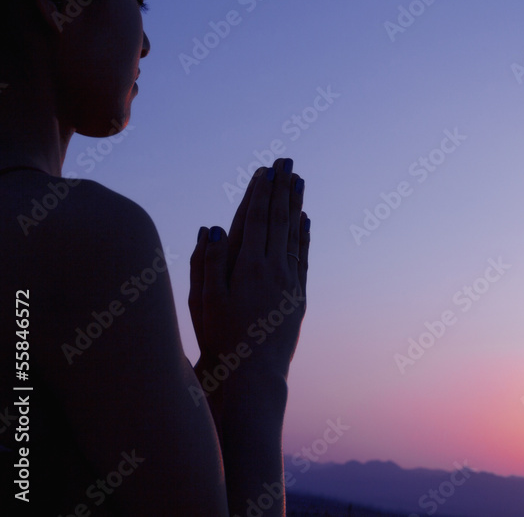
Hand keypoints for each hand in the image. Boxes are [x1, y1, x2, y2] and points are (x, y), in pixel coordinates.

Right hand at [189, 158, 309, 380]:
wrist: (252, 374)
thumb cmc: (220, 339)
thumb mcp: (204, 301)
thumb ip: (208, 263)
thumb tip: (212, 228)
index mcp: (247, 266)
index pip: (255, 219)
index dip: (260, 193)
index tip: (265, 170)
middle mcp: (272, 269)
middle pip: (278, 220)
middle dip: (281, 189)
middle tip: (287, 162)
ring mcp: (289, 282)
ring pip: (293, 234)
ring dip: (295, 206)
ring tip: (298, 181)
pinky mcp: (298, 297)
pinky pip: (302, 258)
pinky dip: (303, 236)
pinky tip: (306, 221)